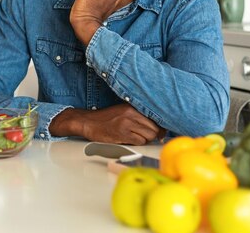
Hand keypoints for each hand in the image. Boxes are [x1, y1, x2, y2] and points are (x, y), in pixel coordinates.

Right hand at [49, 103, 165, 144]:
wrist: (88, 122)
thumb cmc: (106, 119)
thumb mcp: (123, 111)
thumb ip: (139, 116)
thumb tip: (158, 127)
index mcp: (132, 106)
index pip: (156, 116)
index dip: (160, 126)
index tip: (161, 130)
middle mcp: (131, 113)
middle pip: (155, 128)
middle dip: (153, 135)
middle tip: (145, 135)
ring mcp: (127, 123)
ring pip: (149, 136)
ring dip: (144, 139)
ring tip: (134, 137)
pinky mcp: (122, 134)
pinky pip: (139, 142)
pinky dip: (136, 143)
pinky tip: (128, 139)